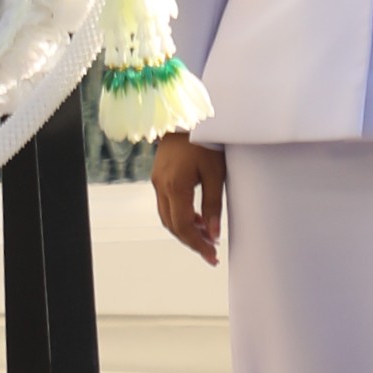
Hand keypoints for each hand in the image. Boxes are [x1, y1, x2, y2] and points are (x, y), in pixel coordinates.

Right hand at [151, 133, 226, 265]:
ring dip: (185, 230)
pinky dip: (180, 216)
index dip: (198, 245)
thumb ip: (213, 205)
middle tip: (211, 252)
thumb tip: (213, 235)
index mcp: (175, 186)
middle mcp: (161, 185)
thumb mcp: (215, 173)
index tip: (212, 257)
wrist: (187, 115)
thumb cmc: (206, 140)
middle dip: (192, 241)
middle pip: (173, 225)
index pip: (184, 226)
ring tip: (206, 237)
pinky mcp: (159, 176)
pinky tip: (196, 218)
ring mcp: (157, 180)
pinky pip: (166, 204)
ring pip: (167, 217)